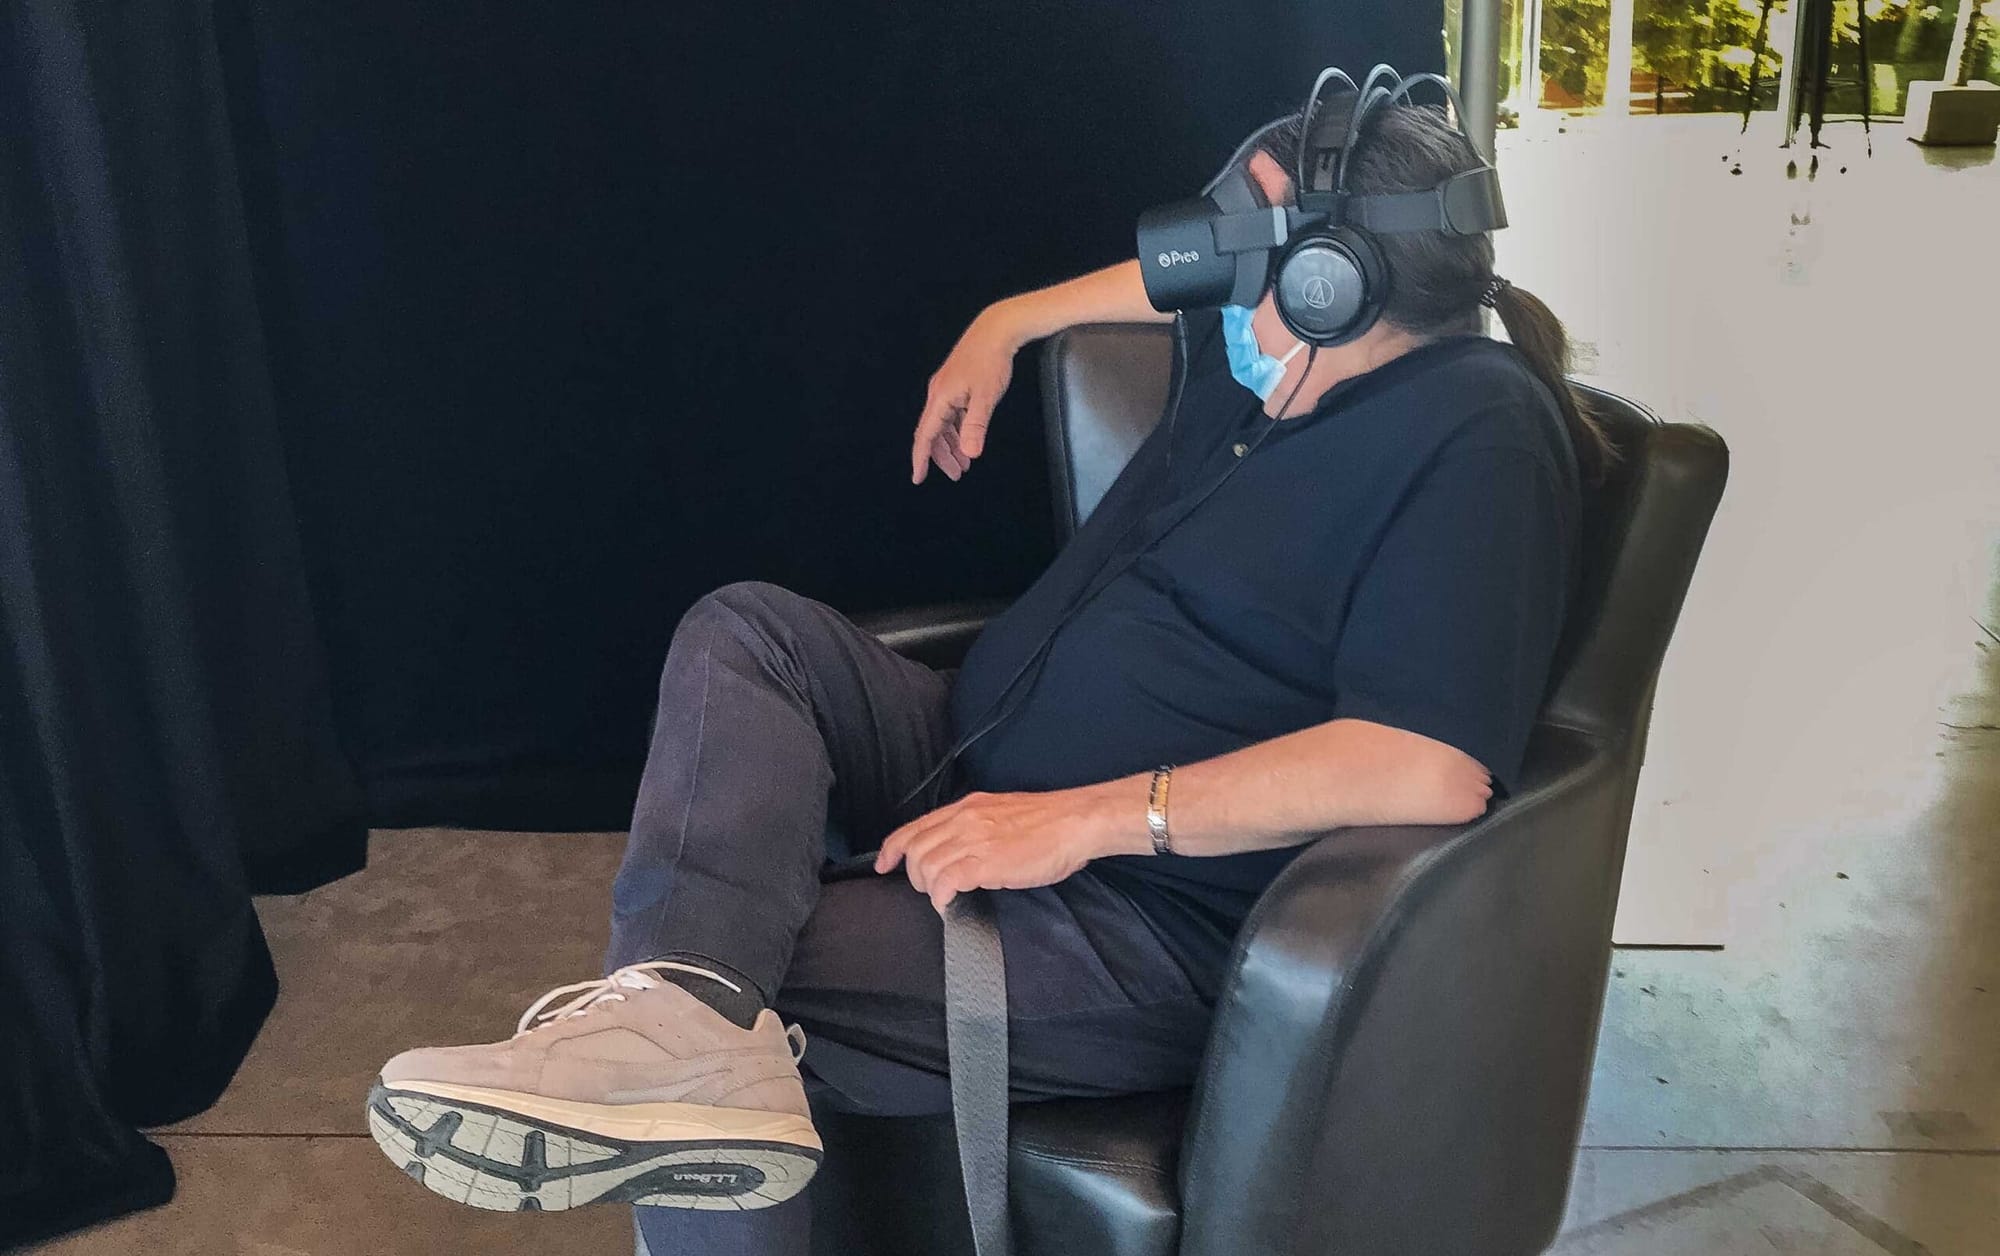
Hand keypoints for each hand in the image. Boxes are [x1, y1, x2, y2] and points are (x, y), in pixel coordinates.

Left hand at [874, 781, 1141, 911]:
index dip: (893, 848)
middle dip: (913, 875)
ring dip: (929, 888)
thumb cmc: (1049, 823)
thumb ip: (978, 827)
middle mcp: (964, 819)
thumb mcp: (1003, 814)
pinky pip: (945, 882)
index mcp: (968, 807)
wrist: (1076, 822)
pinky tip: (951, 903)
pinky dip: (942, 897)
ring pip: (926, 866)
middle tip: (928, 890)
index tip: (884, 863)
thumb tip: (963, 850)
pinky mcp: (985, 862)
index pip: (915, 826)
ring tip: (944, 898)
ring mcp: (973, 839)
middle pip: (915, 849)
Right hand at [910, 303, 1023, 483]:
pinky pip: (951, 415)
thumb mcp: (986, 397)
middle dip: (942, 456)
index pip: (925, 436)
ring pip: (943, 425)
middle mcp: (938, 394)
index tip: (918, 477)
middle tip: (956, 475)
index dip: (921, 459)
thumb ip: (975, 426)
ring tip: (964, 463)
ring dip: (951, 445)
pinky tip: (967, 439)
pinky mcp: (955, 385)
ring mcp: (946, 389)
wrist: (997, 330)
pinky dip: (957, 430)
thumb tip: (969, 452)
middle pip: (933, 433)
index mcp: (940, 398)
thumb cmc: (991, 360)